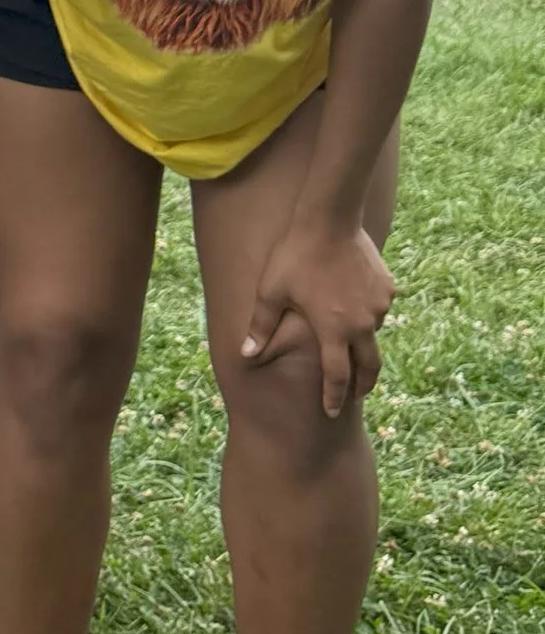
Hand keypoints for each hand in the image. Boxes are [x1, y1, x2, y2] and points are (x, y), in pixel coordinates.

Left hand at [242, 216, 394, 416]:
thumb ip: (261, 326)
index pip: (337, 377)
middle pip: (369, 366)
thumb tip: (245, 353)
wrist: (329, 220)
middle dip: (363, 385)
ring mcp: (379, 306)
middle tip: (356, 395)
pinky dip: (368, 314)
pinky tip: (354, 306)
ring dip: (364, 343)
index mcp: (334, 330)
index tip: (333, 413)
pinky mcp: (387, 288)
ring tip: (350, 344)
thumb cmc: (294, 256)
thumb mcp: (271, 292)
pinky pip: (379, 309)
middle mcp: (362, 324)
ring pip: (374, 334)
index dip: (334, 398)